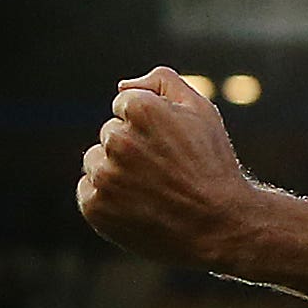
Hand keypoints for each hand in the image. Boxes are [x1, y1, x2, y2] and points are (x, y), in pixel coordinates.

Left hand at [76, 66, 254, 268]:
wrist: (219, 226)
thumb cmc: (212, 165)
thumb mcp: (202, 111)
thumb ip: (162, 82)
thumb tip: (122, 86)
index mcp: (142, 109)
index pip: (124, 104)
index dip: (151, 124)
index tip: (171, 144)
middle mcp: (118, 139)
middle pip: (110, 133)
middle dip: (132, 146)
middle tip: (165, 170)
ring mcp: (105, 175)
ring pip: (96, 161)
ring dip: (116, 171)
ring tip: (152, 189)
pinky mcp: (95, 206)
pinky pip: (89, 191)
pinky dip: (108, 198)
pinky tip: (138, 206)